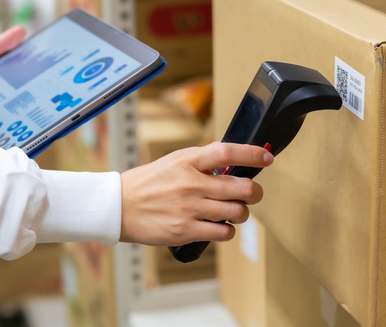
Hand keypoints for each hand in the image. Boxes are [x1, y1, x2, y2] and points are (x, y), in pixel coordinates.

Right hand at [119, 142, 272, 245]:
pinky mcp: (186, 230)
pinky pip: (223, 233)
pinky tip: (219, 225)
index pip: (227, 152)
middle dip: (254, 192)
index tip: (266, 158)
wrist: (119, 206)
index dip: (252, 154)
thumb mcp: (175, 161)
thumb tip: (234, 165)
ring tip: (234, 210)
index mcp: (188, 161)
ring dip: (242, 213)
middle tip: (252, 193)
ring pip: (237, 212)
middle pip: (241, 188)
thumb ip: (203, 162)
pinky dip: (227, 230)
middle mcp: (191, 183)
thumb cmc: (148, 183)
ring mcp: (189, 208)